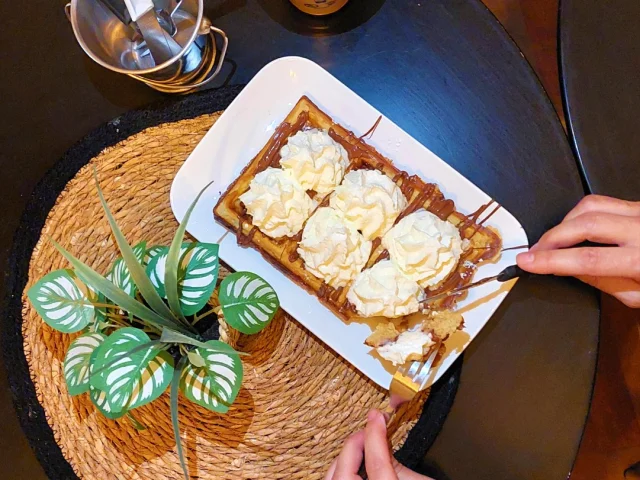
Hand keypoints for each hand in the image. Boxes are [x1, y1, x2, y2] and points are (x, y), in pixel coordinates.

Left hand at [325, 409, 432, 479]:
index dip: (375, 434)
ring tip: (361, 445)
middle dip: (354, 445)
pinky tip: (354, 466)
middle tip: (369, 430)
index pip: (376, 463)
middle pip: (345, 473)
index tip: (377, 416)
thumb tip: (379, 439)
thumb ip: (396, 463)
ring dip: (344, 459)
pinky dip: (341, 474)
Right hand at [516, 194, 639, 306]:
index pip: (589, 259)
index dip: (552, 261)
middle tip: (533, 252)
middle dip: (552, 237)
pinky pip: (604, 202)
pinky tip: (575, 229)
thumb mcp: (639, 298)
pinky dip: (581, 214)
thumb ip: (603, 281)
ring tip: (553, 241)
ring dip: (564, 222)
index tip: (526, 262)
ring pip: (591, 205)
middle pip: (586, 223)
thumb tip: (567, 268)